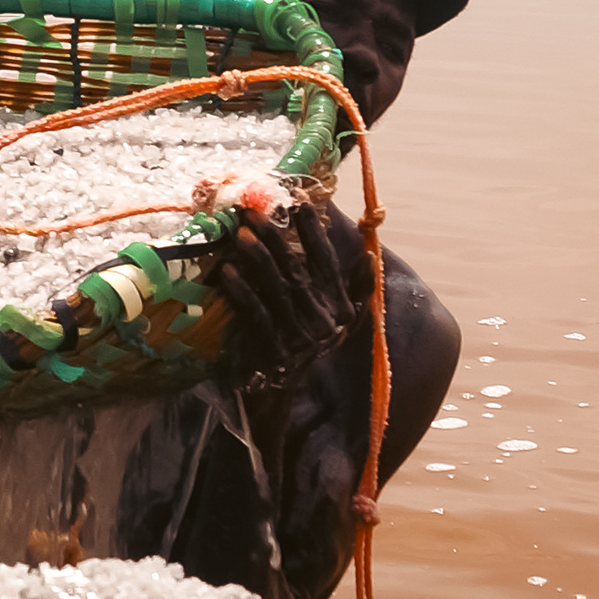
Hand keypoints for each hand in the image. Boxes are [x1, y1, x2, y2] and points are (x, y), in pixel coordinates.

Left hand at [215, 198, 366, 390]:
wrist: (284, 395)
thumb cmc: (309, 347)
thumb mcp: (341, 323)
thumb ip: (358, 290)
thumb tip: (371, 256)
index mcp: (340, 309)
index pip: (328, 263)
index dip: (314, 233)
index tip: (299, 204)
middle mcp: (324, 323)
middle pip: (298, 270)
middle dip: (276, 237)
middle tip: (254, 211)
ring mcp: (300, 339)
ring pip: (277, 289)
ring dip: (258, 258)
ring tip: (240, 233)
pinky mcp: (275, 353)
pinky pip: (257, 315)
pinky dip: (243, 291)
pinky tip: (227, 271)